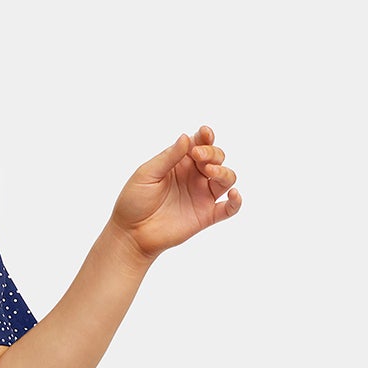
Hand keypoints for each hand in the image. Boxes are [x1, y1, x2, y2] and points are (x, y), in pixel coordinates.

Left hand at [109, 125, 241, 262]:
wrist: (130, 233)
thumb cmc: (134, 201)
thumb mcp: (147, 174)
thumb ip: (168, 157)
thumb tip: (186, 137)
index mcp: (181, 163)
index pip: (201, 144)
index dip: (206, 137)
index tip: (204, 134)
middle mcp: (194, 177)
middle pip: (217, 157)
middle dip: (212, 153)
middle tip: (198, 157)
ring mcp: (201, 196)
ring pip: (226, 178)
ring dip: (223, 171)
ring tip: (209, 171)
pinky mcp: (205, 216)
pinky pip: (229, 208)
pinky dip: (236, 201)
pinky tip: (234, 194)